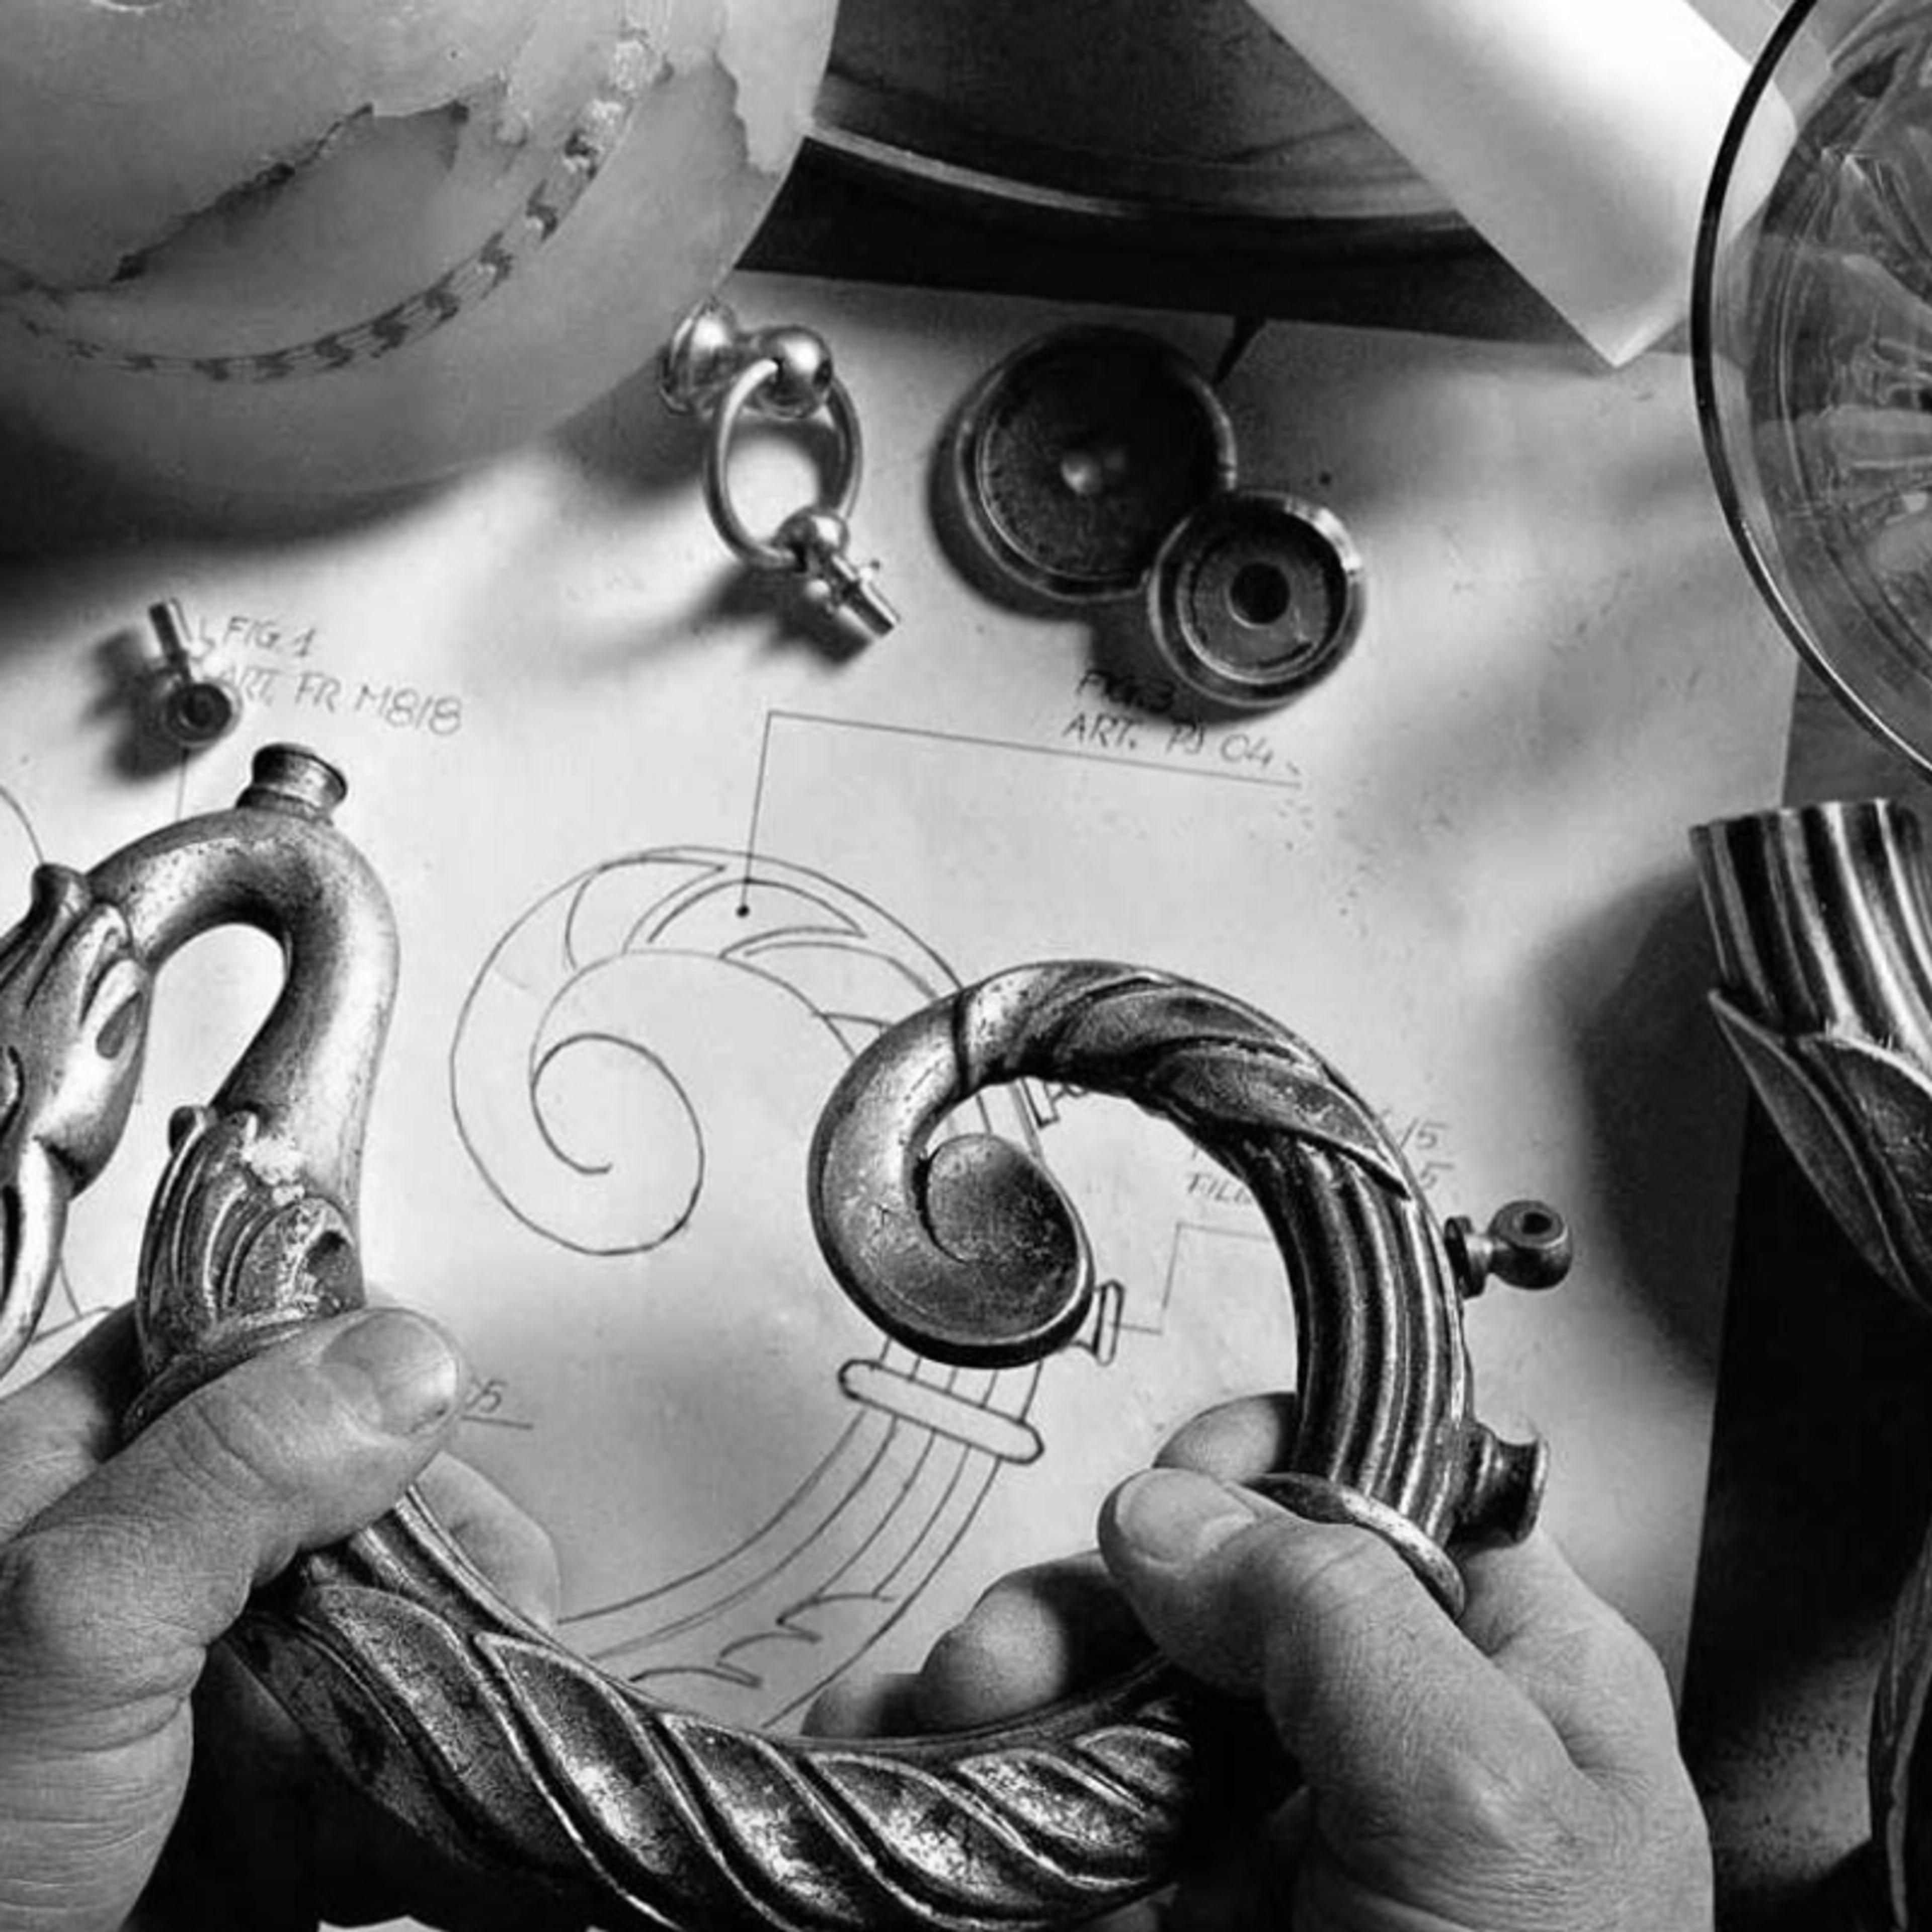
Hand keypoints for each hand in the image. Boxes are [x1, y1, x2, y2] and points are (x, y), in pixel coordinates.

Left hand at [0, 1307, 561, 1931]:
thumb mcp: (72, 1627)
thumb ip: (230, 1473)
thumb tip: (411, 1356)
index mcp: (77, 1472)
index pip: (243, 1341)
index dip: (349, 1366)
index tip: (426, 1431)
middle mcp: (163, 1559)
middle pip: (362, 1475)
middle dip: (439, 1548)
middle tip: (457, 1624)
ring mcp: (231, 1677)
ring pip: (413, 1605)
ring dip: (464, 1670)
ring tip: (454, 1751)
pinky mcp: (288, 1787)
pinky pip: (417, 1736)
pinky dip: (456, 1774)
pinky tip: (436, 1821)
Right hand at [815, 1396, 1712, 1931]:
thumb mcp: (1483, 1805)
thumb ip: (1338, 1618)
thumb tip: (1168, 1512)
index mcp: (1507, 1675)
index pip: (1391, 1485)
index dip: (1273, 1461)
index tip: (1180, 1485)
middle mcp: (1371, 1731)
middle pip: (1210, 1574)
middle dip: (1096, 1588)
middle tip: (1019, 1652)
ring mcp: (1245, 1823)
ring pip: (1101, 1671)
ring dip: (1004, 1665)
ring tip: (958, 1711)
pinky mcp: (1144, 1899)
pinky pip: (1031, 1788)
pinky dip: (944, 1753)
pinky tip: (894, 1746)